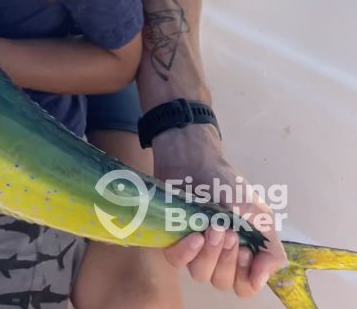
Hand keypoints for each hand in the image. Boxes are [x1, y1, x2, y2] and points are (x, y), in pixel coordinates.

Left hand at [156, 124, 287, 294]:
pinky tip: (194, 235)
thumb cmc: (229, 185)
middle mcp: (218, 257)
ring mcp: (194, 249)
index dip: (245, 276)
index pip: (245, 286)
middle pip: (223, 283)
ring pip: (201, 274)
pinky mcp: (173, 238)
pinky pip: (176, 261)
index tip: (246, 251)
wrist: (197, 159)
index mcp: (242, 254)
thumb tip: (262, 279)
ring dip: (209, 254)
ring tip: (213, 227)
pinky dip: (186, 252)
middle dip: (228, 259)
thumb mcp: (259, 214)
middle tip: (229, 232)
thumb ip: (271, 248)